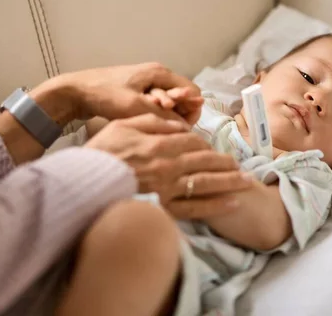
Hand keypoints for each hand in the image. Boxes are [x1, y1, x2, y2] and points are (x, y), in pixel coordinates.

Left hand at [31, 63, 202, 124]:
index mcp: (160, 72)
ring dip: (163, 115)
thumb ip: (163, 116)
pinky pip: (155, 107)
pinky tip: (140, 119)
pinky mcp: (137, 94)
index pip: (193, 92)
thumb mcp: (135, 106)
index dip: (190, 110)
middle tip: (160, 122)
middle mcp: (157, 76)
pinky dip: (152, 115)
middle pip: (183, 99)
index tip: (178, 123)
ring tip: (146, 119)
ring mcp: (147, 85)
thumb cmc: (104, 95)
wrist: (74, 92)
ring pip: (169, 105)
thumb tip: (184, 129)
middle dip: (176, 113)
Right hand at [85, 114, 253, 218]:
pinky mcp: (165, 209)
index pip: (191, 141)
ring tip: (246, 181)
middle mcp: (169, 165)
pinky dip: (217, 205)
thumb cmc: (100, 153)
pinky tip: (233, 202)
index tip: (211, 147)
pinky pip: (197, 208)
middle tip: (241, 165)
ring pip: (207, 182)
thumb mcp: (122, 125)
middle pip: (205, 161)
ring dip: (230, 181)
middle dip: (225, 162)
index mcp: (160, 143)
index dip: (205, 143)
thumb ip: (151, 121)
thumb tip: (177, 123)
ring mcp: (169, 188)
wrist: (85, 184)